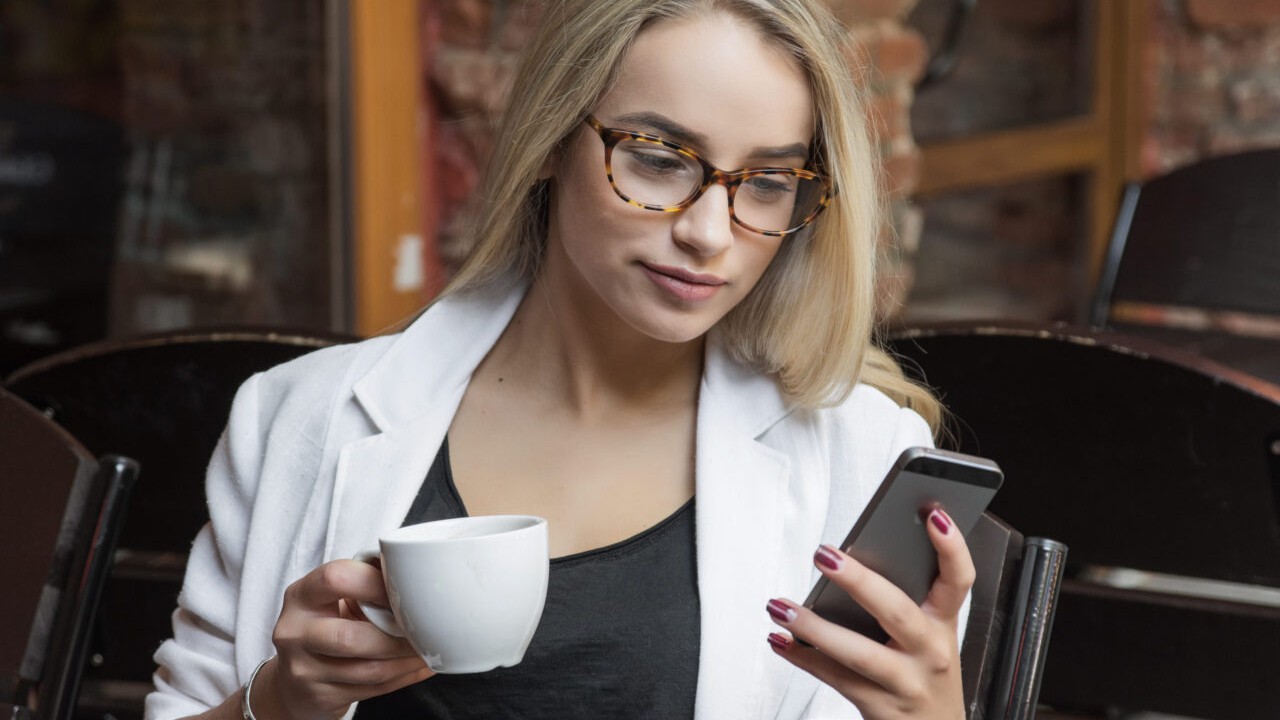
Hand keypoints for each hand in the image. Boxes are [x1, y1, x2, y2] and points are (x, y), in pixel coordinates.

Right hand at [254, 560, 434, 719]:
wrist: (293, 680)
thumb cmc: (324, 625)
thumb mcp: (330, 597)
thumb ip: (363, 581)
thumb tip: (413, 571)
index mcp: (301, 596)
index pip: (336, 579)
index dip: (376, 583)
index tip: (403, 590)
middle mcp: (295, 632)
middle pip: (351, 637)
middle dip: (397, 635)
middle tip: (424, 629)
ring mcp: (304, 670)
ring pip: (369, 669)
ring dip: (407, 659)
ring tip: (428, 648)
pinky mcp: (321, 697)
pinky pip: (374, 689)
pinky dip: (404, 676)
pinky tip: (418, 666)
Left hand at [766, 508, 971, 719]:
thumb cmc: (922, 673)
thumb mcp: (927, 637)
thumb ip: (901, 601)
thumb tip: (848, 560)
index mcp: (943, 624)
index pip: (958, 580)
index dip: (951, 547)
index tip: (932, 514)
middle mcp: (930, 652)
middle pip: (895, 611)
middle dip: (858, 581)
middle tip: (824, 556)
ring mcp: (907, 682)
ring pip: (857, 652)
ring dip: (813, 627)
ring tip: (780, 607)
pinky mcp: (880, 707)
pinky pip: (835, 678)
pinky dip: (802, 656)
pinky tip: (780, 639)